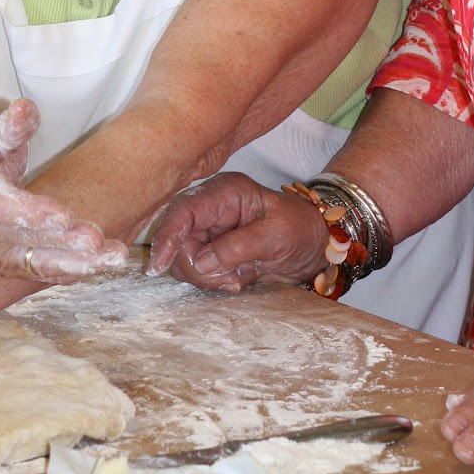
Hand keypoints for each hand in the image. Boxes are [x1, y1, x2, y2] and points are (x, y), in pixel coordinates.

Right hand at [0, 100, 127, 282]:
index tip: (66, 216)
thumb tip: (25, 108)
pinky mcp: (10, 263)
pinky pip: (44, 270)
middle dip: (66, 243)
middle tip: (99, 241)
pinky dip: (73, 269)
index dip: (35, 213)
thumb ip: (9, 126)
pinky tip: (103, 264)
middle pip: (28, 241)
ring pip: (39, 263)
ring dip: (78, 264)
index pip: (6, 207)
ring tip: (115, 256)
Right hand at [148, 172, 327, 293]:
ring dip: (207, 277)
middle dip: (196, 266)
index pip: (184, 211)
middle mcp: (211, 209)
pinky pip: (197, 270)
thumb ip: (239, 246)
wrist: (314, 244)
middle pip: (178, 240)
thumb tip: (201, 262)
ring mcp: (209, 231)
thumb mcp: (276, 235)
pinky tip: (236, 280)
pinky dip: (212, 281)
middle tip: (230, 281)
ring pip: (184, 259)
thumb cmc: (301, 229)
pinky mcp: (211, 251)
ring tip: (238, 279)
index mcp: (225, 193)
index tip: (159, 265)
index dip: (167, 237)